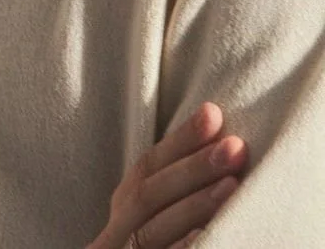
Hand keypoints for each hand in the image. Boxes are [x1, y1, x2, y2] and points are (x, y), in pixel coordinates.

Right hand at [86, 101, 247, 248]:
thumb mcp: (147, 224)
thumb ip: (168, 192)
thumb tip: (214, 128)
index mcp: (121, 215)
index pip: (145, 169)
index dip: (178, 140)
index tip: (214, 114)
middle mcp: (115, 237)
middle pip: (149, 196)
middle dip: (193, 168)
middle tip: (235, 146)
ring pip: (154, 233)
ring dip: (195, 207)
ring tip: (233, 185)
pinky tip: (209, 237)